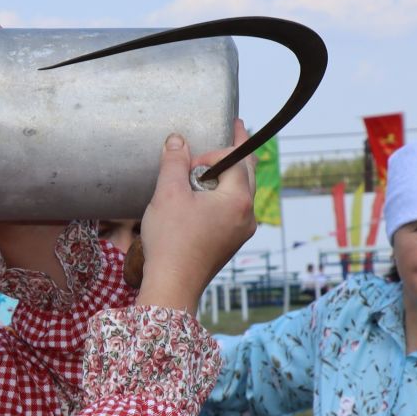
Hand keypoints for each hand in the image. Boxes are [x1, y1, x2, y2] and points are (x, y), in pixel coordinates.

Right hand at [136, 120, 257, 311]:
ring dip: (231, 175)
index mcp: (238, 199)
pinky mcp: (232, 242)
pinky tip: (208, 196)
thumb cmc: (171, 241)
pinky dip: (225, 195)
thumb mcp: (168, 194)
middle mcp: (248, 214)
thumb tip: (177, 140)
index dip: (213, 151)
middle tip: (236, 130)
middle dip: (238, 152)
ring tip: (217, 164)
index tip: (190, 158)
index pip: (235, 159)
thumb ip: (174, 162)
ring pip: (243, 192)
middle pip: (248, 173)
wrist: (173, 285)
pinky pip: (235, 209)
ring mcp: (242, 231)